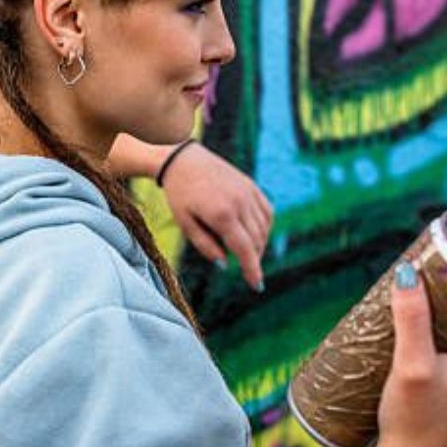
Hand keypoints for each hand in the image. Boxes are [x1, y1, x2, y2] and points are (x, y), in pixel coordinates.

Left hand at [161, 143, 273, 291]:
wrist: (183, 159)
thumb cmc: (180, 194)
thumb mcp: (185, 223)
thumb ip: (206, 246)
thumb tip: (225, 264)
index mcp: (221, 214)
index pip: (244, 249)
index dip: (252, 270)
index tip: (257, 286)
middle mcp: (239, 202)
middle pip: (256, 241)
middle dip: (253, 259)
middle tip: (244, 269)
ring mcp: (248, 192)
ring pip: (264, 228)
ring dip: (259, 245)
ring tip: (245, 252)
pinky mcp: (251, 186)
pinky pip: (267, 212)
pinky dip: (264, 227)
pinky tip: (254, 234)